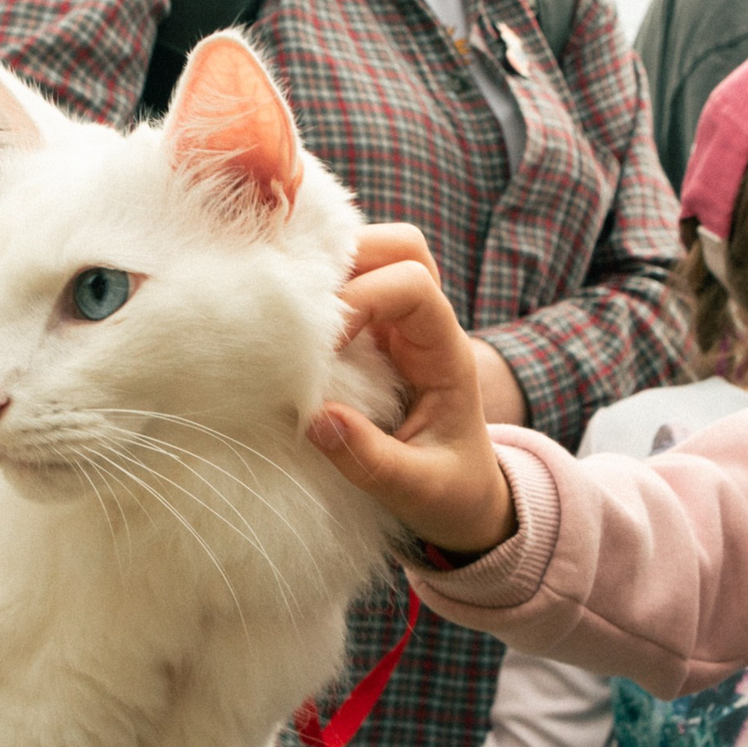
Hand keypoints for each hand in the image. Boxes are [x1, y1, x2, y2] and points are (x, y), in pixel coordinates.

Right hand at [309, 224, 517, 557]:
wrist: (465, 501)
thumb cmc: (450, 493)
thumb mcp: (418, 489)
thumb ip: (371, 459)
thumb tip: (316, 419)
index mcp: (446, 352)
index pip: (413, 283)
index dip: (363, 297)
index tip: (323, 345)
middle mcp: (425, 325)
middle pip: (397, 246)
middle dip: (343, 259)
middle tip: (296, 306)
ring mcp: (397, 325)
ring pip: (369, 254)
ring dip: (325, 268)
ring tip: (284, 308)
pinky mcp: (370, 335)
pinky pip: (346, 285)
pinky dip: (314, 288)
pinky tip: (282, 317)